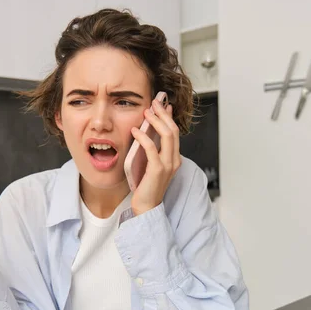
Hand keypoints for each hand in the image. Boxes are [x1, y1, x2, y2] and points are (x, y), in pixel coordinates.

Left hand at [130, 99, 181, 215]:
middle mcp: (174, 160)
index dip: (169, 117)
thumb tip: (148, 134)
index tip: (163, 104)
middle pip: (173, 130)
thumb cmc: (146, 186)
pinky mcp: (158, 169)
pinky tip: (135, 130)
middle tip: (154, 103)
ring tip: (146, 112)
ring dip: (156, 121)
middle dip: (163, 114)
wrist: (146, 206)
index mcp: (174, 158)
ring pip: (167, 135)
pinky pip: (152, 148)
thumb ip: (154, 151)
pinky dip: (143, 137)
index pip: (175, 132)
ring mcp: (168, 165)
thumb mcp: (152, 165)